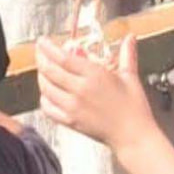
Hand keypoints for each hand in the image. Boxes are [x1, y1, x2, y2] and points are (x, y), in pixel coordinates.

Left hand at [36, 34, 156, 151]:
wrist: (133, 136)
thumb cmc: (134, 108)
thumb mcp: (130, 76)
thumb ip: (127, 54)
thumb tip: (130, 38)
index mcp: (94, 76)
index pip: (63, 58)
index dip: (48, 48)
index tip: (42, 42)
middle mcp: (80, 90)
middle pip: (50, 71)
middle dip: (40, 58)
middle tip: (39, 52)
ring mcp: (73, 107)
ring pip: (46, 88)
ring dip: (41, 77)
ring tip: (43, 70)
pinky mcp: (70, 121)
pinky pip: (48, 108)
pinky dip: (44, 98)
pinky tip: (47, 94)